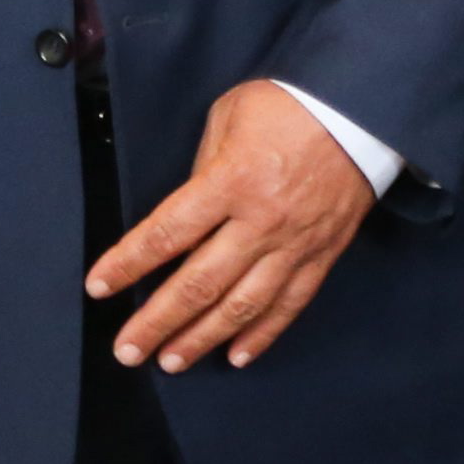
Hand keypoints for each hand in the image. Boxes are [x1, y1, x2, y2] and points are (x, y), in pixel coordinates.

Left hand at [87, 81, 373, 373]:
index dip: (128, 263)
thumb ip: (204, 167)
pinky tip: (236, 355)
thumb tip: (189, 217)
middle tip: (127, 350)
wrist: (364, 107)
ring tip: (171, 361)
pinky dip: (263, 334)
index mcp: (233, 179)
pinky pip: (289, 304)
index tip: (99, 287)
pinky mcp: (322, 254)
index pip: (167, 233)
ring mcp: (294, 242)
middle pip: (198, 283)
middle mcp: (261, 220)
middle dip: (157, 322)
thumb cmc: (293, 101)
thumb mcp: (233, 114)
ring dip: (201, 338)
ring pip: (241, 305)